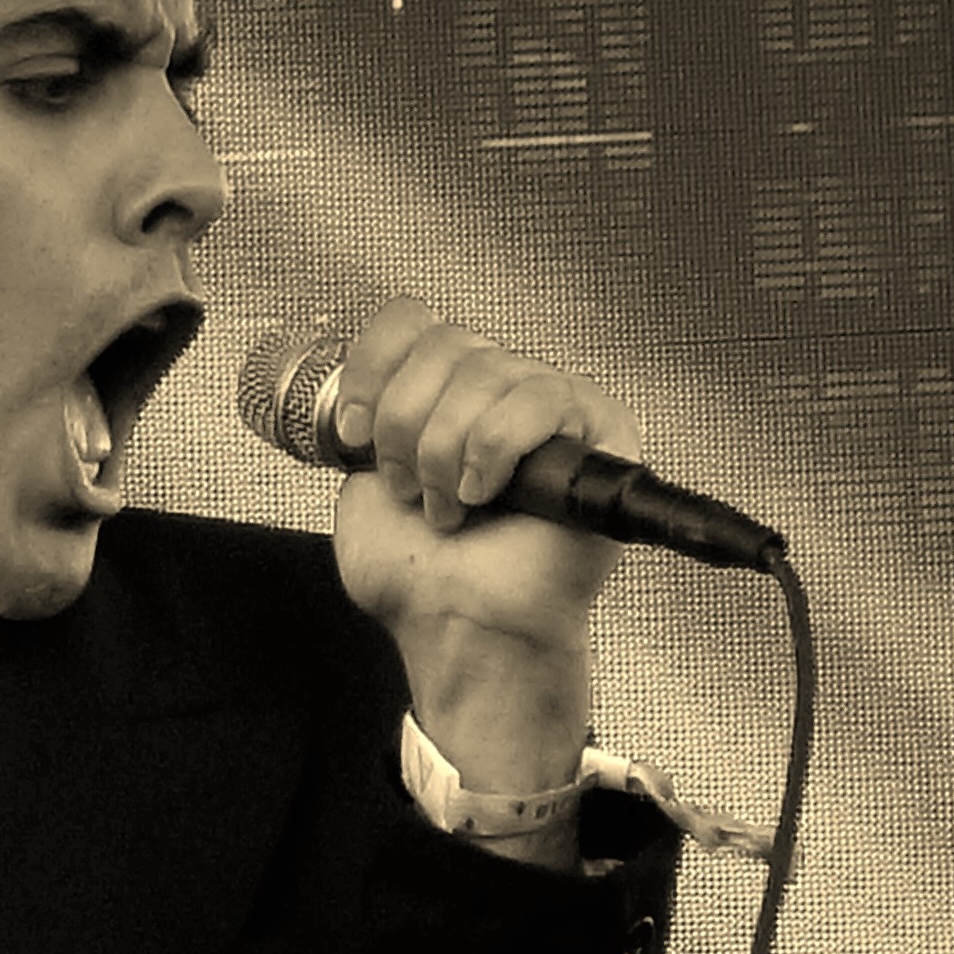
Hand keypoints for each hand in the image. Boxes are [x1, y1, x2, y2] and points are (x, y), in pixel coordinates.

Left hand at [317, 302, 620, 792]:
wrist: (458, 631)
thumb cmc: (423, 580)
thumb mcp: (362, 489)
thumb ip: (365, 423)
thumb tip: (363, 388)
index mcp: (443, 396)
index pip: (410, 321)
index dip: (373, 367)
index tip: (354, 433)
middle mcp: (496, 392)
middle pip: (443, 342)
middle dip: (406, 425)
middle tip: (410, 488)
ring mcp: (548, 407)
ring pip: (485, 371)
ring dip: (446, 451)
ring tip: (451, 506)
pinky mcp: (599, 430)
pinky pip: (540, 395)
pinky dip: (494, 448)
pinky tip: (485, 492)